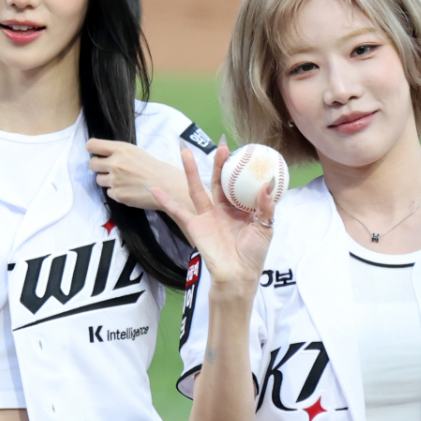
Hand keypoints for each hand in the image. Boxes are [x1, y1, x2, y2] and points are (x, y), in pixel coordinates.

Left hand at [87, 139, 191, 211]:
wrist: (169, 187)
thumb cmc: (158, 168)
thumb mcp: (138, 152)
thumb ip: (121, 153)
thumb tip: (106, 156)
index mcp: (121, 149)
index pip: (92, 145)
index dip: (92, 149)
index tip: (96, 153)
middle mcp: (115, 163)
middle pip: (92, 164)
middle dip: (98, 166)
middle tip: (109, 169)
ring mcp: (115, 180)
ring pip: (99, 180)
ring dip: (108, 180)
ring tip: (123, 181)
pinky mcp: (118, 195)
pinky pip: (109, 192)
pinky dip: (116, 192)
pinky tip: (129, 190)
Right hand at [151, 142, 274, 294]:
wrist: (237, 275)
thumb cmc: (252, 254)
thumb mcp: (265, 229)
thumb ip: (265, 207)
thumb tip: (267, 184)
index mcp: (240, 209)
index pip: (238, 184)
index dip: (238, 169)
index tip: (242, 151)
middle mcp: (222, 210)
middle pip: (218, 181)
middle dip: (218, 164)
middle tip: (220, 145)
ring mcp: (207, 216)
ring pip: (197, 188)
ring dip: (190, 171)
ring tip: (184, 151)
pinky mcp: (194, 225)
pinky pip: (177, 210)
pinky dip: (165, 200)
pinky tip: (154, 187)